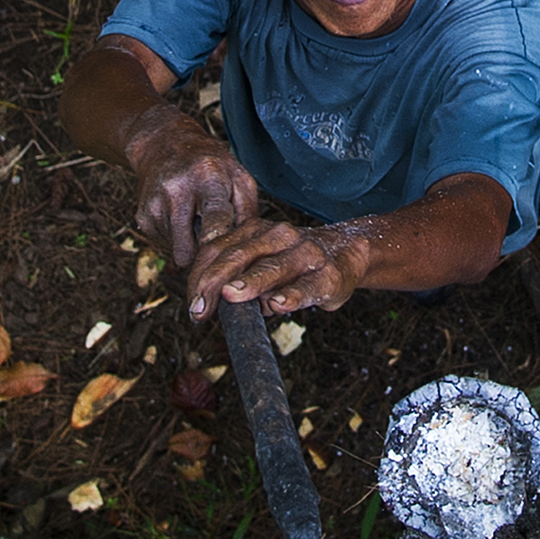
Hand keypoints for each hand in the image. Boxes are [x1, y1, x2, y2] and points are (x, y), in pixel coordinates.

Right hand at [131, 125, 258, 271]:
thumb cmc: (211, 165)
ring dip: (191, 244)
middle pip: (188, 247)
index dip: (220, 242)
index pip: (215, 218)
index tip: (225, 258)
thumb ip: (249, 212)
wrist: (165, 145)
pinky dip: (177, 238)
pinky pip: (165, 245)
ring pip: (178, 250)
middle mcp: (176, 190)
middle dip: (204, 254)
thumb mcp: (238, 177)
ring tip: (197, 222)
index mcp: (207, 178)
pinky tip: (181, 217)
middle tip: (215, 247)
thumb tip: (248, 247)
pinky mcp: (142, 217)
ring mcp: (155, 204)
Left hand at [189, 214, 364, 318]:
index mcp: (256, 231)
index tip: (192, 304)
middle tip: (198, 307)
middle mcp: (279, 236)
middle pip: (240, 255)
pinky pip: (308, 286)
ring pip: (274, 267)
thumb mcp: (262, 259)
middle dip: (215, 281)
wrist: (348, 252)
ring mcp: (305, 253)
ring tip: (232, 294)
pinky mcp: (328, 276)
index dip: (200, 276)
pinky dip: (292, 295)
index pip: (219, 249)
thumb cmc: (293, 263)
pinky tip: (278, 303)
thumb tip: (204, 302)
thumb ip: (235, 274)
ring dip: (251, 281)